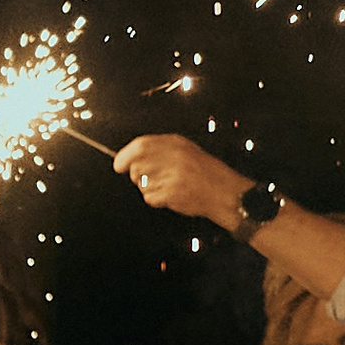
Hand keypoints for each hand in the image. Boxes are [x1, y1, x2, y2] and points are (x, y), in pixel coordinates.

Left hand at [113, 134, 252, 225]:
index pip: (140, 145)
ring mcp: (173, 174)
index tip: (118, 166)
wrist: (226, 193)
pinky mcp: (173, 192)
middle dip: (138, 177)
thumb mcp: (186, 151)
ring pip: (142, 184)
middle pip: (136, 166)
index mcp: (176, 143)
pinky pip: (150, 198)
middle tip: (153, 180)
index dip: (124, 156)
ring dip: (149, 189)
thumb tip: (129, 157)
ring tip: (169, 188)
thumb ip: (161, 151)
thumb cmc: (205, 174)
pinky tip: (172, 197)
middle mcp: (174, 156)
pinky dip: (156, 201)